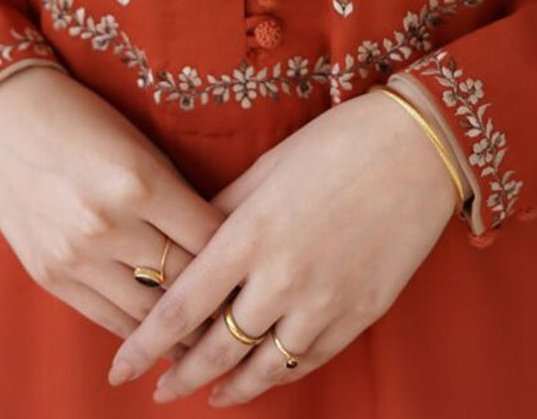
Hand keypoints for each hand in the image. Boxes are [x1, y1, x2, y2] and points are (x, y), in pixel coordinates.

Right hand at [0, 67, 224, 352]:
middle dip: (216, 296)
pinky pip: (108, 318)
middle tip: (244, 305)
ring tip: (212, 330)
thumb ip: (176, 194)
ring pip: (148, 312)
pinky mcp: (50, 276)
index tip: (256, 264)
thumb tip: (218, 244)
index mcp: (139, 181)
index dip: (237, 255)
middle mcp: (107, 224)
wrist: (2, 118)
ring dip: (182, 324)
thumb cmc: (83, 119)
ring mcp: (75, 256)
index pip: (209, 238)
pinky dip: (139, 328)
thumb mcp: (139, 145)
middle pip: (183, 281)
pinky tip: (163, 330)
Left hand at [106, 86, 460, 404]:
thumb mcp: (266, 167)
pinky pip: (309, 359)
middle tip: (157, 391)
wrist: (417, 148)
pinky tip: (262, 377)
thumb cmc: (336, 143)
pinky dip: (280, 373)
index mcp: (249, 234)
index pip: (181, 307)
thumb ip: (220, 211)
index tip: (119, 366)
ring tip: (206, 396)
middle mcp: (281, 277)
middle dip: (181, 376)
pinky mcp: (360, 313)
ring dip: (228, 388)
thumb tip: (184, 246)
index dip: (144, 345)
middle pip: (215, 349)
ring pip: (263, 367)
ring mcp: (324, 301)